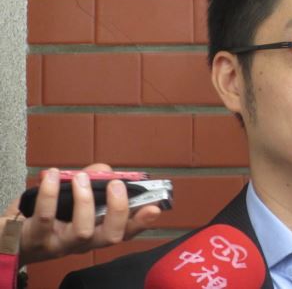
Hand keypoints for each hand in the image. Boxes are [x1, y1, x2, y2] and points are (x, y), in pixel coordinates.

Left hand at [0, 163, 160, 265]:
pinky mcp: (34, 238)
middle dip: (119, 210)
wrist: (2, 236)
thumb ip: (90, 181)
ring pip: (82, 231)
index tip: (155, 207)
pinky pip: (47, 217)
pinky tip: (50, 175)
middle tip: (118, 185)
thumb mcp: (69, 196)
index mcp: (92, 231)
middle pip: (109, 236)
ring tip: (81, 177)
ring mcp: (57, 243)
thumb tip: (104, 170)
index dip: (141, 221)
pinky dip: (51, 193)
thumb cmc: (40, 213)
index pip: (123, 230)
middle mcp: (79, 243)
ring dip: (85, 200)